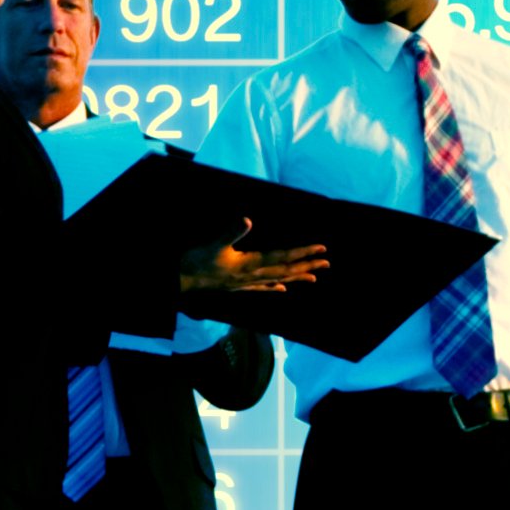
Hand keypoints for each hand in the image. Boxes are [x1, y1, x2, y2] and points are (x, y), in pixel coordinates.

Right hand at [177, 220, 324, 300]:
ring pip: (277, 280)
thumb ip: (231, 233)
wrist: (181, 281)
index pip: (283, 258)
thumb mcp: (214, 245)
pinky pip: (262, 288)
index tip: (321, 249)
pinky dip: (275, 287)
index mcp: (251, 264)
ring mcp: (246, 283)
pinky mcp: (238, 286)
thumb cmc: (197, 262)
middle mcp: (253, 276)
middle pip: (286, 271)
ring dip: (296, 277)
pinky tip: (283, 288)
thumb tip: (247, 220)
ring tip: (314, 277)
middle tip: (327, 263)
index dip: (303, 253)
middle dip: (307, 266)